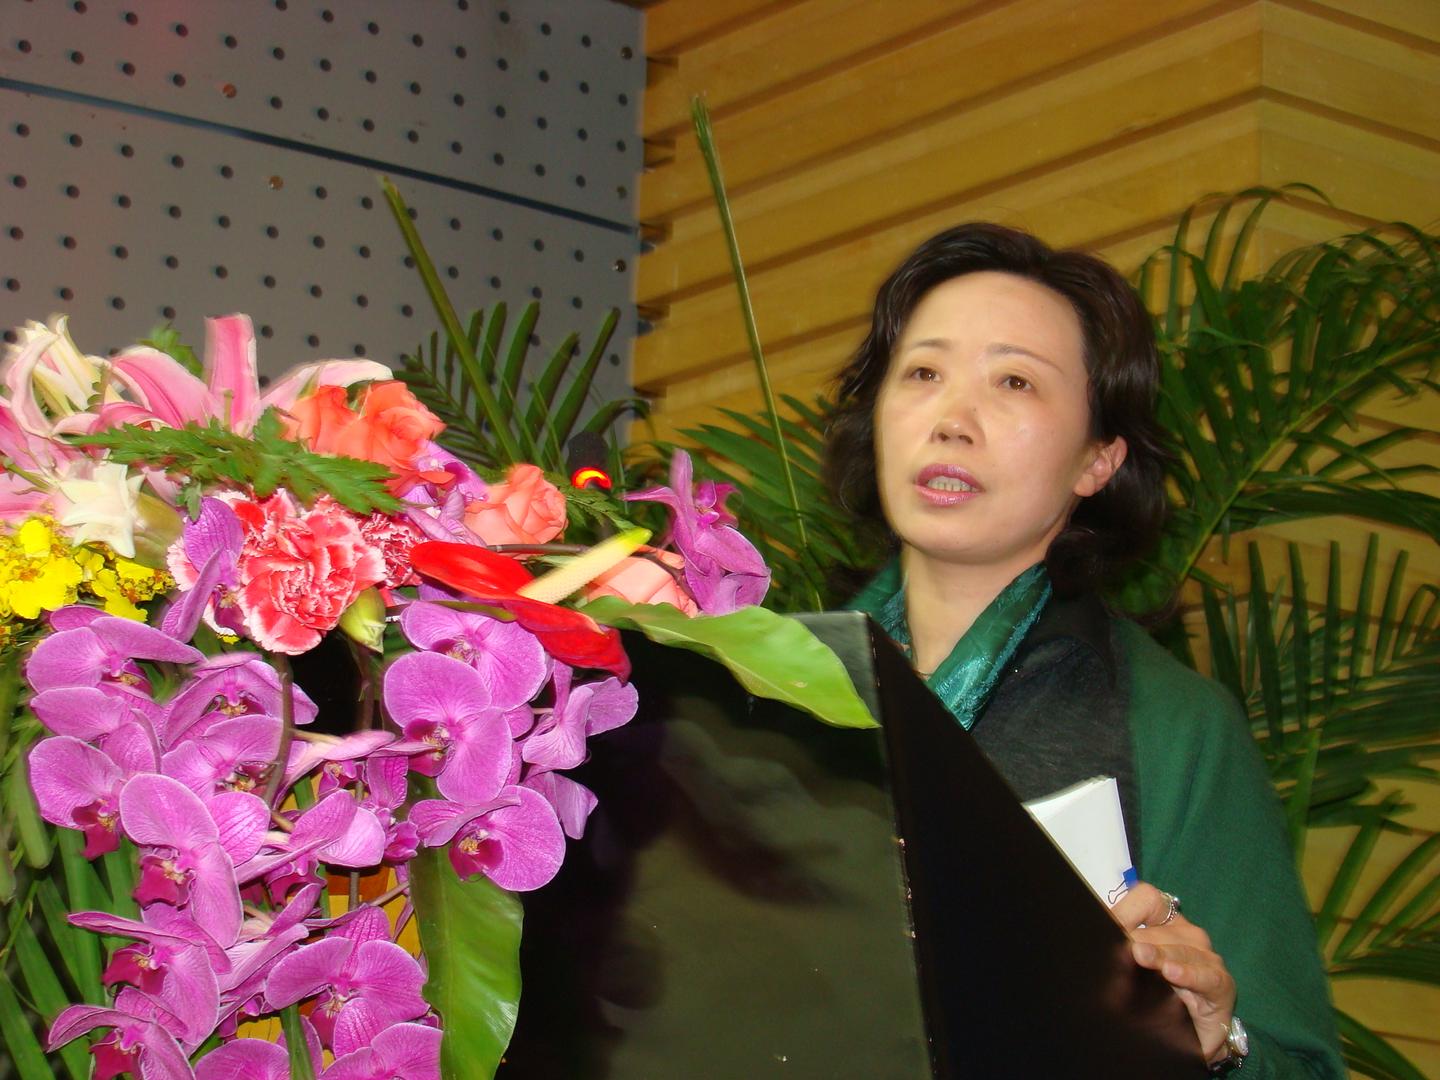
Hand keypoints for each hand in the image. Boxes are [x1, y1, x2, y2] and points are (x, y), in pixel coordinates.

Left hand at [1111, 882, 1235, 1064]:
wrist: (1190, 1037)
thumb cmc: (1157, 997)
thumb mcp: (1132, 969)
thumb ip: (1117, 948)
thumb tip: (1095, 936)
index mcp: (1164, 923)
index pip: (1147, 898)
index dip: (1125, 910)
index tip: (1106, 926)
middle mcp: (1187, 934)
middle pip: (1158, 929)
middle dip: (1134, 942)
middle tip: (1115, 955)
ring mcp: (1206, 957)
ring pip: (1179, 949)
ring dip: (1157, 955)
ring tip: (1139, 957)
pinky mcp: (1221, 984)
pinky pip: (1207, 975)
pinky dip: (1189, 973)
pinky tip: (1172, 973)